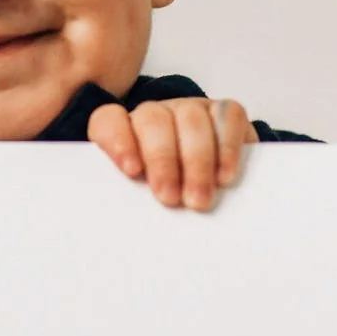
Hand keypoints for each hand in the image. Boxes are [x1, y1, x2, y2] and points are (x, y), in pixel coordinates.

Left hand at [86, 96, 257, 211]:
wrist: (212, 187)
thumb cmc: (169, 195)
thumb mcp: (144, 198)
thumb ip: (135, 199)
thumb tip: (135, 225)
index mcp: (125, 132)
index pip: (108, 121)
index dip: (117, 140)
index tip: (131, 170)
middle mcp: (156, 116)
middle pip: (152, 120)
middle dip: (162, 159)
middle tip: (170, 198)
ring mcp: (190, 109)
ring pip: (191, 118)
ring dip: (197, 161)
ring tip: (199, 199)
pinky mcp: (224, 113)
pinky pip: (227, 116)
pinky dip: (228, 147)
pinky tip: (225, 177)